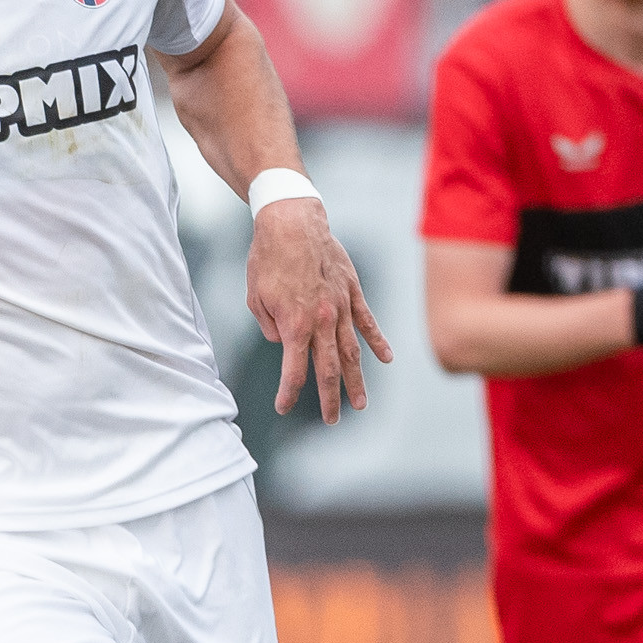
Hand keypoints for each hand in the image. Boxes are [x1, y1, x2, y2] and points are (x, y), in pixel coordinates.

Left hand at [249, 197, 392, 420]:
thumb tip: (285, 343)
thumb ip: (271, 327)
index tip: (283, 407)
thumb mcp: (255, 298)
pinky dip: (378, 341)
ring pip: (352, 351)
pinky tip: (386, 359)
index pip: (294, 371)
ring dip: (357, 380)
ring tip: (361, 404)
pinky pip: (367, 321)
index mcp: (295, 325)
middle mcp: (322, 321)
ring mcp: (341, 306)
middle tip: (332, 421)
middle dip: (329, 398)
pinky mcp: (352, 291)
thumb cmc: (267, 258)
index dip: (289, 393)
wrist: (291, 221)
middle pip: (329, 369)